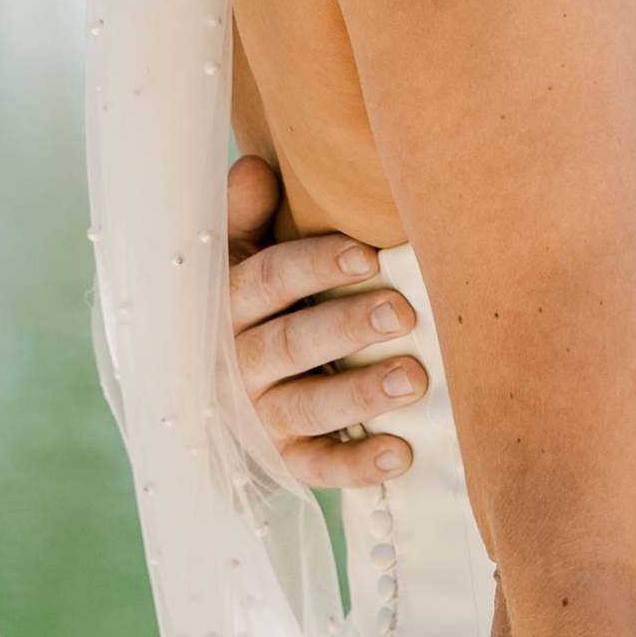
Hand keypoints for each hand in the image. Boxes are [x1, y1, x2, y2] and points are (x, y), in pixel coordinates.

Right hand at [223, 152, 429, 490]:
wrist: (221, 394)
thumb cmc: (252, 304)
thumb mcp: (238, 255)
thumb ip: (246, 214)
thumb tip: (257, 167)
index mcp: (226, 304)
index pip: (266, 280)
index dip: (314, 266)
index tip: (368, 255)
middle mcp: (236, 364)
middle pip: (290, 344)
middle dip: (347, 327)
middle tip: (404, 313)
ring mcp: (257, 419)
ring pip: (306, 408)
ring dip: (360, 395)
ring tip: (414, 379)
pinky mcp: (280, 464)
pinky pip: (316, 468)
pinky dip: (356, 465)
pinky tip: (401, 453)